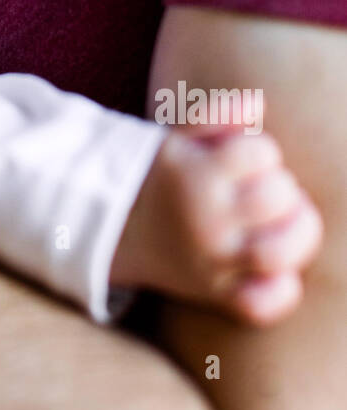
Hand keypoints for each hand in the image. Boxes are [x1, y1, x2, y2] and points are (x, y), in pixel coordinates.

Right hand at [112, 111, 323, 323]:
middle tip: (262, 191)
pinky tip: (278, 270)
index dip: (261, 152)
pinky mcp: (214, 294)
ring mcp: (212, 261)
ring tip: (283, 225)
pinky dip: (280, 291)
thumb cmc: (159, 177)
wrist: (114, 228)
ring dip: (296, 234)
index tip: (243, 161)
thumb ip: (218, 114)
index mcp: (198, 175)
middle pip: (279, 197)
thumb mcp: (176, 136)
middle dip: (281, 188)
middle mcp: (206, 219)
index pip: (263, 152)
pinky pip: (260, 304)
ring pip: (279, 253)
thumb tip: (258, 104)